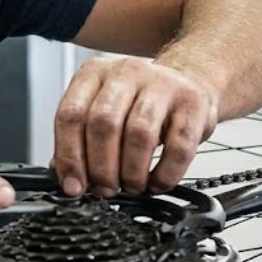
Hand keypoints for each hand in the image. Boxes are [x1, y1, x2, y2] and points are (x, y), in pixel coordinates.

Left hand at [51, 57, 217, 197]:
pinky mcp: (193, 102)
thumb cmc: (137, 103)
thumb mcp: (102, 109)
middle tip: (105, 189)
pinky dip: (165, 173)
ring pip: (139, 133)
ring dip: (131, 172)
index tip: (74, 185)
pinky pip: (178, 146)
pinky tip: (157, 182)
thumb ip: (80, 139)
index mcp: (93, 73)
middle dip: (101, 167)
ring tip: (130, 185)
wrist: (187, 84)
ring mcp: (162, 83)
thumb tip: (68, 180)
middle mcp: (125, 72)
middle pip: (103, 123)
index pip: (71, 114)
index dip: (69, 156)